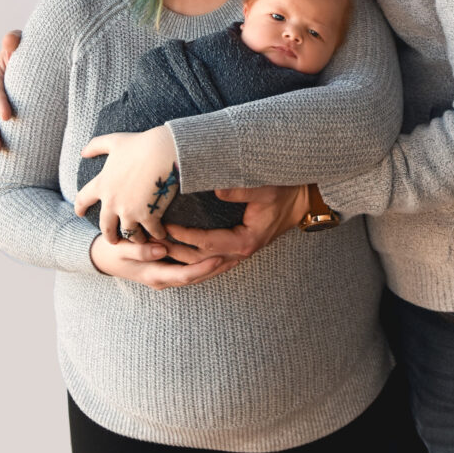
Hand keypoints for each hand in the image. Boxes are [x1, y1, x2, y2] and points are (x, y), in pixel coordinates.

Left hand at [75, 125, 178, 243]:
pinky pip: (152, 232)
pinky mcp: (148, 216)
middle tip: (114, 240)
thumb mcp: (114, 141)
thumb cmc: (140, 144)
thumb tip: (83, 152)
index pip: (83, 200)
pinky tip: (162, 234)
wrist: (163, 152)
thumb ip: (96, 146)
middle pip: (106, 227)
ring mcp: (130, 212)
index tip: (80, 213)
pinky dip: (157, 234)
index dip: (80, 208)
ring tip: (141, 239)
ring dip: (135, 238)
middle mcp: (112, 203)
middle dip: (110, 236)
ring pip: (129, 234)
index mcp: (102, 185)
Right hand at [89, 234, 235, 288]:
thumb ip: (140, 250)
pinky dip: (206, 264)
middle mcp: (164, 279)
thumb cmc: (112, 251)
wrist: (103, 258)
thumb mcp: (122, 249)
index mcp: (155, 275)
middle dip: (217, 269)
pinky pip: (190, 270)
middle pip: (196, 278)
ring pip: (195, 275)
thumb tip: (161, 250)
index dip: (204, 268)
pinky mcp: (168, 269)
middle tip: (239, 256)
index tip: (220, 258)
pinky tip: (220, 254)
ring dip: (215, 268)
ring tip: (236, 255)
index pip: (185, 275)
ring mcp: (166, 276)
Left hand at [163, 184, 309, 261]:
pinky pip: (210, 261)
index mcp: (245, 241)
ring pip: (203, 264)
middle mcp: (240, 252)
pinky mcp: (237, 249)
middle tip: (151, 241)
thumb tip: (216, 188)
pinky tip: (176, 255)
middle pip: (200, 260)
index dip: (185, 236)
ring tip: (156, 249)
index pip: (206, 243)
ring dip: (180, 259)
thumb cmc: (284, 192)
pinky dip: (192, 261)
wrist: (302, 201)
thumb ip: (242, 190)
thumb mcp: (266, 188)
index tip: (165, 225)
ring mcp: (239, 253)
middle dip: (175, 252)